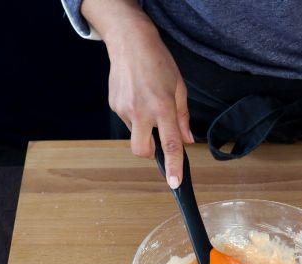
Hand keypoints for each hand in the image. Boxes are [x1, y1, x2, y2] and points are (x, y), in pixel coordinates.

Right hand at [108, 28, 192, 187]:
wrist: (130, 42)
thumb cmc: (158, 62)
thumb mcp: (179, 88)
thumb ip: (183, 117)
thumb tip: (187, 140)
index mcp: (162, 107)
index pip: (170, 144)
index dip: (173, 166)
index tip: (175, 183)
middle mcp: (141, 111)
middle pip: (142, 150)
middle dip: (150, 154)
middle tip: (157, 140)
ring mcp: (124, 109)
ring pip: (135, 134)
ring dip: (143, 129)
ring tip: (148, 104)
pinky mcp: (114, 105)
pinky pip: (127, 121)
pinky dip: (135, 116)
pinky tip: (138, 97)